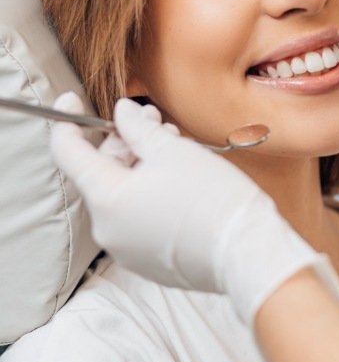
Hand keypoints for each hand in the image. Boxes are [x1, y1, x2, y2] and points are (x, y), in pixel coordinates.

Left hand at [50, 93, 338, 323]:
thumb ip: (138, 128)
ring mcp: (127, 249)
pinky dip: (150, 193)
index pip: (68, 154)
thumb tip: (122, 113)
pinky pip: (138, 218)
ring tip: (175, 146)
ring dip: (141, 165)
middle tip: (153, 120)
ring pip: (123, 194)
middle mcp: (108, 229)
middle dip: (124, 141)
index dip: (67, 121)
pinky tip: (179, 177)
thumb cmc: (212, 198)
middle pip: (101, 172)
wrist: (248, 253)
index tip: (72, 100)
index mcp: (106, 199)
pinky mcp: (149, 261)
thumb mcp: (172, 150)